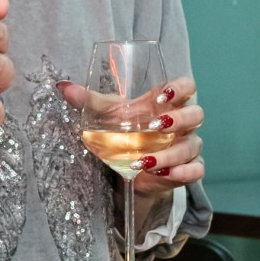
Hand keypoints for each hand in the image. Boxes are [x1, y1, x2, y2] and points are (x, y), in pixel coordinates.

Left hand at [61, 75, 202, 194]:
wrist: (129, 167)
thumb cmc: (124, 132)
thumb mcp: (107, 116)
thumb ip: (89, 100)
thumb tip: (63, 87)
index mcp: (167, 103)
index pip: (187, 87)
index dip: (180, 89)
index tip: (162, 96)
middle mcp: (183, 123)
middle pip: (196, 114)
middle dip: (179, 120)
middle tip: (156, 127)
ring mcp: (187, 146)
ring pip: (192, 145)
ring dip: (171, 154)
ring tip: (145, 161)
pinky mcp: (188, 169)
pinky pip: (196, 170)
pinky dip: (183, 173)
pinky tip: (166, 174)